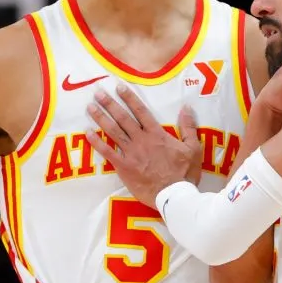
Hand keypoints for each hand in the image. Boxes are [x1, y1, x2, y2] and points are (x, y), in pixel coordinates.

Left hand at [86, 84, 201, 206]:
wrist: (174, 195)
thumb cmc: (185, 173)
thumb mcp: (193, 148)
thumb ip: (188, 127)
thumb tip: (186, 107)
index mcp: (157, 134)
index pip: (141, 111)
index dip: (130, 98)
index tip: (119, 87)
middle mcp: (141, 140)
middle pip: (123, 118)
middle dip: (110, 104)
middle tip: (98, 92)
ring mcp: (131, 153)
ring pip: (113, 131)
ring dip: (101, 118)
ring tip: (90, 107)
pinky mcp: (124, 167)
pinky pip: (107, 152)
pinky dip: (97, 142)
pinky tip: (88, 133)